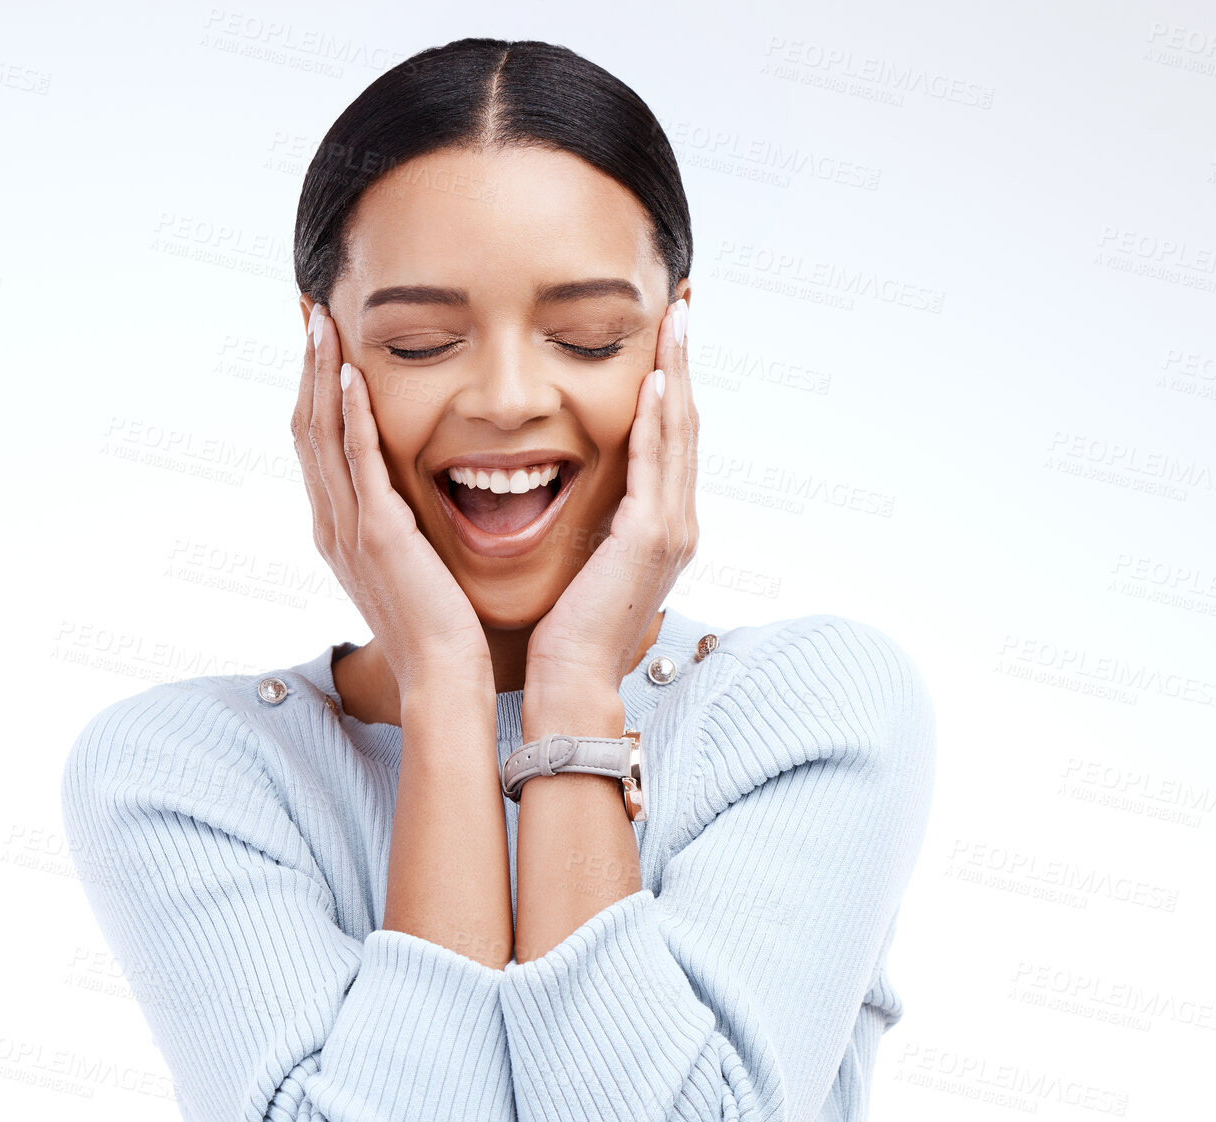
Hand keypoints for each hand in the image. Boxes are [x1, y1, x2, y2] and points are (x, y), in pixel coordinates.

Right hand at [291, 304, 492, 696]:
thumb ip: (403, 527)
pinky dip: (351, 415)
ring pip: (322, 435)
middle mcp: (332, 524)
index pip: (316, 444)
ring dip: (320, 374)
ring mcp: (350, 529)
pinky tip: (352, 373)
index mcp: (339, 530)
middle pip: (307, 428)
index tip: (317, 340)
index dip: (313, 388)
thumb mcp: (412, 565)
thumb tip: (413, 498)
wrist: (443, 673)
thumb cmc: (440, 626)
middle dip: (306, 366)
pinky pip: (358, 462)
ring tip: (321, 320)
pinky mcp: (379, 534)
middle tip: (309, 309)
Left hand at [526, 298, 698, 697]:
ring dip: (677, 375)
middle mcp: (678, 524)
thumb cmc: (568, 630)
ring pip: (679, 435)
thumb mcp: (587, 565)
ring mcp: (671, 530)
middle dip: (683, 365)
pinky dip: (657, 420)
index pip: (670, 442)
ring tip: (674, 324)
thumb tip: (584, 502)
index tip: (664, 341)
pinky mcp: (650, 538)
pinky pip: (656, 464)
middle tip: (679, 310)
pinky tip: (654, 379)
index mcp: (662, 530)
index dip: (672, 388)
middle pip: (685, 427)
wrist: (572, 678)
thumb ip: (596, 528)